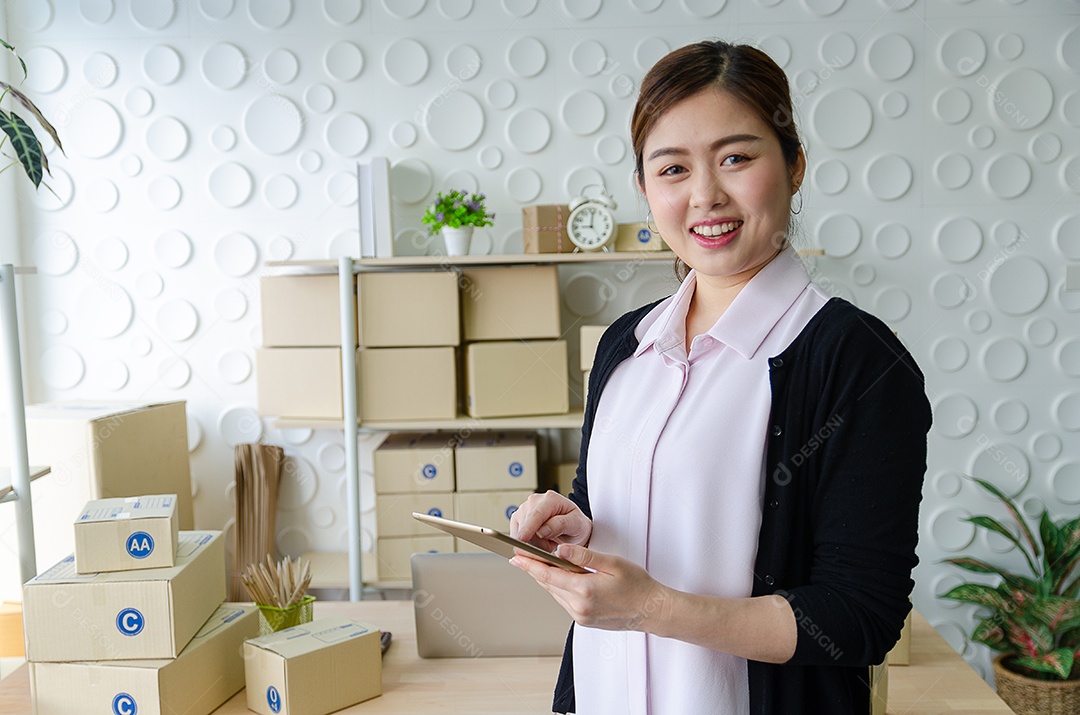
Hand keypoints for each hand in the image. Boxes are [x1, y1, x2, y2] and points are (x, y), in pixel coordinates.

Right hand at [509, 490, 591, 551]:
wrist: (573, 528)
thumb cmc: (576, 525)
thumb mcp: (576, 525)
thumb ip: (560, 525)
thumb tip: (541, 531)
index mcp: (550, 499)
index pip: (536, 514)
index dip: (528, 528)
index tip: (521, 540)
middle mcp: (534, 501)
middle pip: (526, 525)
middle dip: (536, 542)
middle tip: (552, 545)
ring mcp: (524, 509)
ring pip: (519, 532)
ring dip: (532, 543)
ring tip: (548, 542)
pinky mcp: (518, 519)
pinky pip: (516, 536)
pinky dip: (527, 543)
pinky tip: (539, 542)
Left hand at [510, 544, 670, 632]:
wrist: (652, 610)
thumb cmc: (637, 585)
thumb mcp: (612, 563)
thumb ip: (583, 556)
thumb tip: (559, 550)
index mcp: (584, 589)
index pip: (548, 574)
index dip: (529, 564)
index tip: (515, 556)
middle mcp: (579, 606)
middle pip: (548, 584)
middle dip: (534, 569)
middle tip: (521, 555)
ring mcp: (581, 616)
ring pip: (555, 593)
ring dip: (547, 579)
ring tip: (537, 563)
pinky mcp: (584, 621)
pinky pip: (564, 602)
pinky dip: (559, 589)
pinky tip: (559, 578)